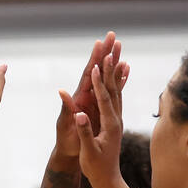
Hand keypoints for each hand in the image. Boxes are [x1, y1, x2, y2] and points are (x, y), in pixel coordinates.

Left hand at [55, 33, 124, 157]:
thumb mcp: (65, 124)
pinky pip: (112, 89)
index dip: (94, 59)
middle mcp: (87, 95)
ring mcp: (95, 100)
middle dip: (105, 53)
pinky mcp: (101, 106)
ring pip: (107, 77)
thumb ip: (66, 108)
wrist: (70, 151)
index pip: (89, 74)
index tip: (100, 42)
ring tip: (120, 47)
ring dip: (113, 62)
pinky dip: (119, 79)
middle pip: (98, 70)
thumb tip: (61, 92)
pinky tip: (126, 69)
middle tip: (112, 36)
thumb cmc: (66, 140)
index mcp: (79, 97)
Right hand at [74, 50, 126, 187]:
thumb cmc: (96, 167)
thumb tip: (80, 115)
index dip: (99, 82)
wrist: (108, 179)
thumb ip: (85, 132)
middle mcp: (116, 119)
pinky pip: (116, 98)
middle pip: (114, 89)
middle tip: (110, 50)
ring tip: (116, 54)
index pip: (104, 98)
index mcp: (109, 125)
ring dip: (115, 72)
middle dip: (111, 68)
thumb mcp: (88, 151)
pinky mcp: (114, 122)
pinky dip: (116, 84)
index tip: (96, 65)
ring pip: (117, 91)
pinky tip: (120, 75)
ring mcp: (117, 120)